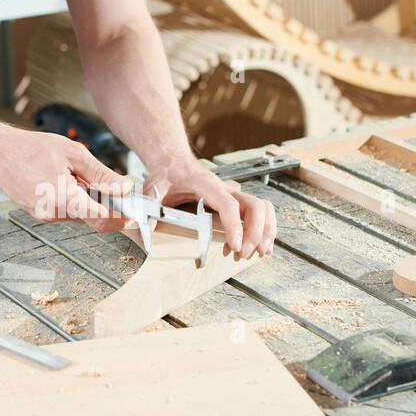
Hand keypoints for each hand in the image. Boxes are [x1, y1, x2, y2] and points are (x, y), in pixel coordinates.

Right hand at [0, 125, 131, 223]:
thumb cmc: (30, 149)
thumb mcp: (73, 154)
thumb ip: (101, 174)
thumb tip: (123, 188)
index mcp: (63, 199)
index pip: (102, 218)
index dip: (122, 217)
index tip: (135, 213)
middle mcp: (53, 214)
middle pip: (92, 216)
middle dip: (105, 204)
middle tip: (111, 185)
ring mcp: (45, 216)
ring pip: (79, 213)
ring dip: (87, 199)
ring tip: (75, 174)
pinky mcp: (41, 214)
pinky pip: (66, 210)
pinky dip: (74, 199)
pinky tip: (64, 180)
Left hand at [141, 158, 276, 257]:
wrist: (173, 162)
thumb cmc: (166, 176)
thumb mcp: (153, 190)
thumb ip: (150, 210)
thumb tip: (148, 232)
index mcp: (207, 185)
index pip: (228, 204)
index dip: (234, 225)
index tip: (235, 245)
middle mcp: (225, 189)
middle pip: (254, 205)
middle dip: (255, 232)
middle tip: (245, 254)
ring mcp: (233, 194)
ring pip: (263, 207)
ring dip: (266, 230)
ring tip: (262, 252)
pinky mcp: (236, 201)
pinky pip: (260, 210)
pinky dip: (266, 227)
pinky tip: (263, 244)